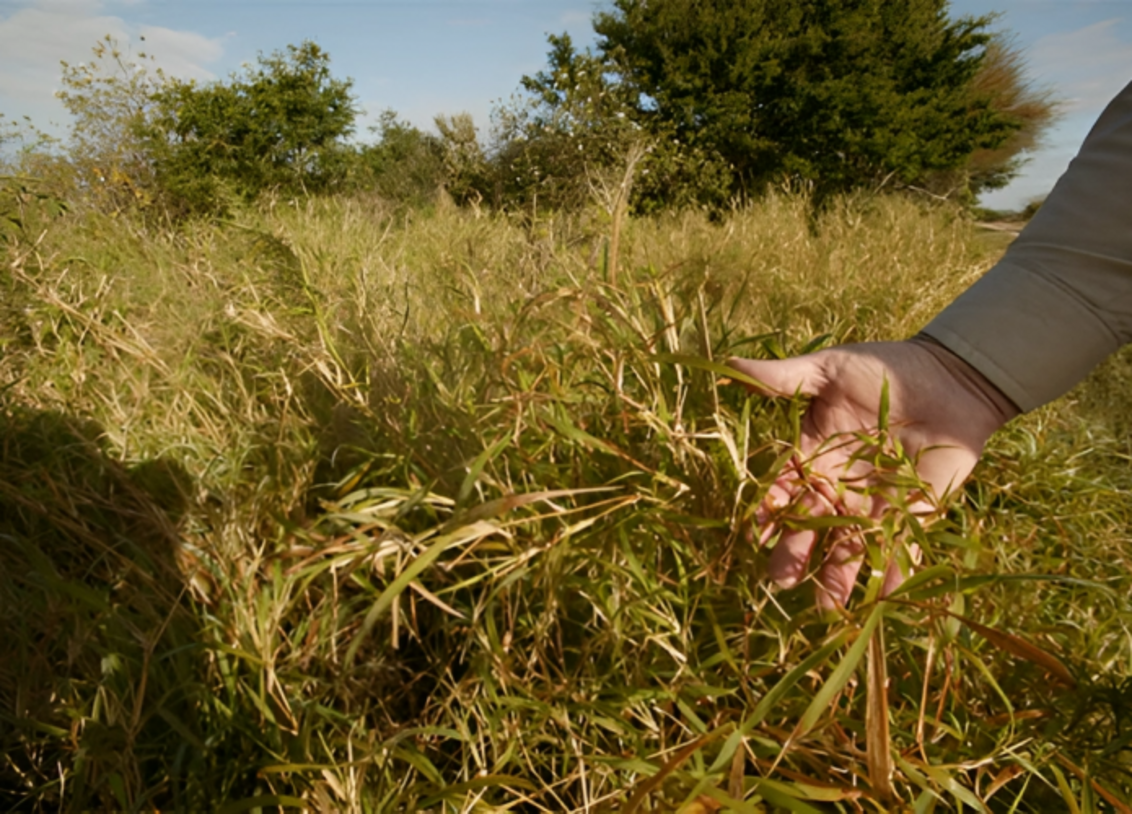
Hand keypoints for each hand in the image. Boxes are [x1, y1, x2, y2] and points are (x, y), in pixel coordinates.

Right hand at [728, 338, 1017, 608]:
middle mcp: (837, 485)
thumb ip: (784, 377)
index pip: (785, 487)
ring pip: (851, 544)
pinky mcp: (914, 513)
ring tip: (827, 608)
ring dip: (839, 575)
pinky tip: (887, 599)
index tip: (756, 528)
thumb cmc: (885, 368)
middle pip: (813, 525)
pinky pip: (902, 547)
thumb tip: (729, 367)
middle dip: (798, 552)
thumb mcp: (830, 368)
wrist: (952, 376)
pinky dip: (896, 573)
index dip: (771, 508)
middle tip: (783, 580)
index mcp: (812, 453)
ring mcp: (874, 503)